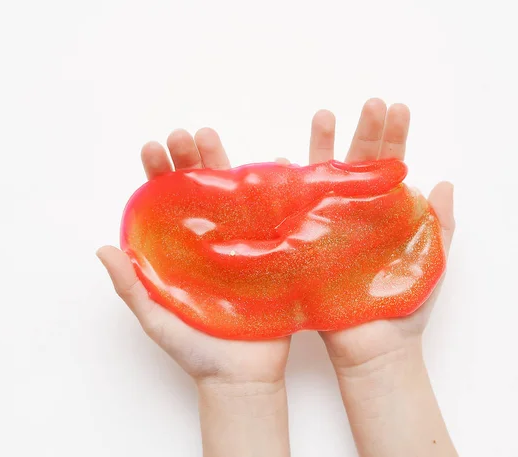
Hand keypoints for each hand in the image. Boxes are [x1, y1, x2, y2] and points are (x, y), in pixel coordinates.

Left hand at [97, 128, 289, 385]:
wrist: (240, 379)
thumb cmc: (194, 351)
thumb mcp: (156, 319)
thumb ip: (131, 287)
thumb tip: (102, 249)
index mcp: (181, 251)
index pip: (166, 204)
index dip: (158, 174)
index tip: (151, 149)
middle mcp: (211, 241)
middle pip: (199, 191)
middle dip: (189, 161)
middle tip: (181, 136)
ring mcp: (243, 244)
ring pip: (234, 196)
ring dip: (225, 164)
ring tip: (210, 140)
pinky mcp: (272, 254)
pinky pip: (274, 218)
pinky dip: (276, 191)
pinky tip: (273, 166)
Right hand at [308, 99, 455, 371]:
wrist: (374, 345)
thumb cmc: (403, 305)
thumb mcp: (431, 262)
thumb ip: (440, 225)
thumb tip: (445, 183)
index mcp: (386, 211)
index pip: (389, 166)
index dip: (393, 136)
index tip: (396, 108)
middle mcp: (354, 211)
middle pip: (358, 162)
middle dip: (365, 130)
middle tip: (370, 103)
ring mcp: (328, 223)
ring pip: (324, 176)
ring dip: (323, 145)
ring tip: (325, 116)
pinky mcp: (307, 241)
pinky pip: (294, 209)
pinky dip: (289, 185)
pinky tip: (283, 162)